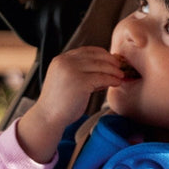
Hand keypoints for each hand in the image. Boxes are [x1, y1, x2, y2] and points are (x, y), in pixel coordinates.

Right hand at [17, 48, 125, 162]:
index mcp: (61, 60)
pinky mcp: (81, 82)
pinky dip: (111, 80)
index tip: (111, 60)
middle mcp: (66, 62)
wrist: (48, 117)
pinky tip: (116, 83)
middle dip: (110, 61)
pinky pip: (102, 78)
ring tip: (121, 76)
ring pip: (101, 66)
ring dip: (114, 70)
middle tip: (120, 67)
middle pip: (95, 56)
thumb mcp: (66, 81)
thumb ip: (80, 72)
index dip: (101, 54)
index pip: (86, 50)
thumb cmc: (58, 104)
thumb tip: (104, 69)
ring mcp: (72, 71)